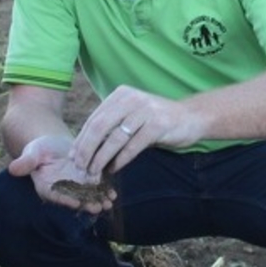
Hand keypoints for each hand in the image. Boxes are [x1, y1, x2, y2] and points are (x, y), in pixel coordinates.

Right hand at [8, 135, 113, 213]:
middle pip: (74, 199)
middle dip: (86, 203)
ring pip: (87, 195)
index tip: (75, 202)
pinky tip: (113, 193)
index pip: (56, 195)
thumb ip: (26, 162)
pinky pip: (96, 187)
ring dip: (98, 200)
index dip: (65, 199)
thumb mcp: (32, 153)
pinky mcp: (86, 180)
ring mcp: (76, 186)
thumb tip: (13, 168)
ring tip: (109, 203)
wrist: (53, 145)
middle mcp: (63, 190)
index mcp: (47, 187)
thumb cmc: (39, 149)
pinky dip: (104, 190)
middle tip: (98, 207)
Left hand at [71, 85, 201, 175]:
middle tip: (80, 167)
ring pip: (114, 138)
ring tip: (94, 172)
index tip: (73, 157)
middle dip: (86, 150)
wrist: (191, 117)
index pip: (94, 118)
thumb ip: (112, 124)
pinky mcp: (158, 125)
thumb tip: (86, 147)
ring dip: (101, 158)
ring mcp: (145, 111)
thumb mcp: (132, 115)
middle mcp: (131, 99)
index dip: (81, 139)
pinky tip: (114, 169)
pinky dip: (121, 160)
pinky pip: (132, 146)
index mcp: (121, 94)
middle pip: (99, 127)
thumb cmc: (157, 119)